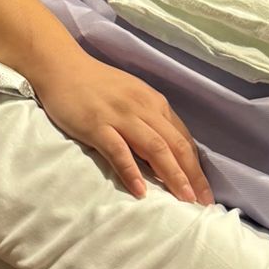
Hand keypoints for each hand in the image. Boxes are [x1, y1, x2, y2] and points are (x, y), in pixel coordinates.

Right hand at [30, 50, 213, 205]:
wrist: (63, 67)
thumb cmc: (98, 85)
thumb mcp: (133, 96)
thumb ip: (150, 119)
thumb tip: (168, 151)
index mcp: (154, 102)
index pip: (183, 137)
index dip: (196, 166)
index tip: (205, 190)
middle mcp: (143, 108)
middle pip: (175, 144)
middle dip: (192, 175)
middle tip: (204, 202)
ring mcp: (120, 116)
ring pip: (155, 148)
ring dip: (172, 175)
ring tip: (183, 199)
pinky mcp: (97, 125)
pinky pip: (118, 151)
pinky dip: (131, 171)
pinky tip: (141, 191)